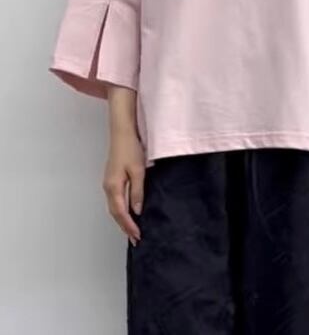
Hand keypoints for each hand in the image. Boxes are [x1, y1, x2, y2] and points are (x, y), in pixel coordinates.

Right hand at [102, 127, 144, 245]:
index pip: (121, 213)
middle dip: (124, 226)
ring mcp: (108, 183)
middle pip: (115, 213)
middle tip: (135, 238)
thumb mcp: (138, 171)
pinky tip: (128, 211)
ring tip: (132, 229)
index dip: (129, 226)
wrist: (122, 133)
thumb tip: (137, 210)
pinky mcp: (111, 179)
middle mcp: (108, 187)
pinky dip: (121, 209)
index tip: (137, 236)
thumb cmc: (130, 148)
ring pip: (114, 207)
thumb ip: (137, 191)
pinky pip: (115, 199)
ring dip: (122, 219)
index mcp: (113, 187)